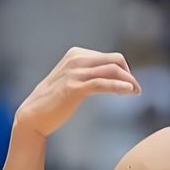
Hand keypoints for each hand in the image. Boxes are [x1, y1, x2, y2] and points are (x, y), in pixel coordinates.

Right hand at [14, 47, 141, 137]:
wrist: (34, 115)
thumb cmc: (55, 99)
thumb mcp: (73, 79)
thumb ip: (90, 73)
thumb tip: (114, 76)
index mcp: (77, 54)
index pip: (111, 57)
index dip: (124, 71)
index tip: (129, 84)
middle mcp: (76, 59)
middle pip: (116, 60)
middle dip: (129, 74)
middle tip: (136, 89)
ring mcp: (75, 73)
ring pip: (112, 70)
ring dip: (129, 81)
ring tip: (136, 92)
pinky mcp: (75, 88)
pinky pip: (102, 83)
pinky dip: (119, 86)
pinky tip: (128, 91)